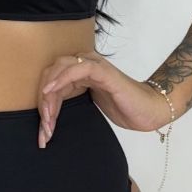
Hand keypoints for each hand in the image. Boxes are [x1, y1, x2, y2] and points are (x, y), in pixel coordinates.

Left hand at [35, 51, 169, 147]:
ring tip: (48, 118)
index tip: (43, 128)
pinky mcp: (103, 71)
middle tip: (44, 127)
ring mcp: (94, 64)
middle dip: (44, 100)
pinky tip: (51, 91)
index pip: (52, 79)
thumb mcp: (88, 104)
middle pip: (52, 73)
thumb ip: (69, 100)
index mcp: (80, 70)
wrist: (148, 111)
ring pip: (60, 69)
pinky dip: (62, 78)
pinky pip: (78, 69)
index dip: (43, 101)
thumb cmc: (122, 107)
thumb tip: (45, 116)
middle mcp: (85, 63)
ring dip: (50, 94)